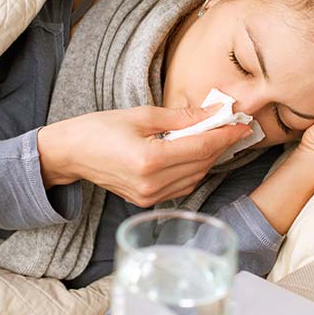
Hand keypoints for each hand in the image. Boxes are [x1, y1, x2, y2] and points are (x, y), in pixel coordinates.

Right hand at [37, 104, 251, 206]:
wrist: (71, 153)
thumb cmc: (100, 128)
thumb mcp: (142, 115)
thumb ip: (182, 118)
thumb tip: (213, 113)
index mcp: (150, 160)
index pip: (201, 148)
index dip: (225, 136)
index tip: (242, 124)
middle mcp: (152, 184)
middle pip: (201, 164)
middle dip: (220, 145)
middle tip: (233, 127)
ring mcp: (149, 197)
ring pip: (195, 178)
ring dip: (209, 158)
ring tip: (216, 138)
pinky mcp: (147, 201)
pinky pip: (182, 187)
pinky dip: (194, 170)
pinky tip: (196, 154)